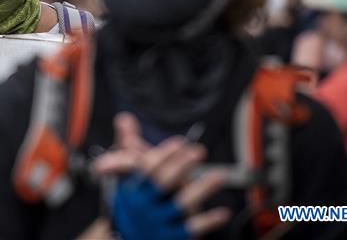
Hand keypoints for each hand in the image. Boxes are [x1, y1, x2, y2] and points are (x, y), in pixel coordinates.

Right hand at [92, 113, 229, 237]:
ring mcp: (157, 223)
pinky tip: (223, 212)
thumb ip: (129, 148)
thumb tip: (124, 119)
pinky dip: (208, 220)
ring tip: (218, 176)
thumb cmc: (132, 203)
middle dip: (181, 165)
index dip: (163, 154)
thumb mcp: (126, 177)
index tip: (180, 142)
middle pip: (162, 183)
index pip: (145, 168)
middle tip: (198, 151)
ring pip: (180, 204)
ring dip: (201, 189)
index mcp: (131, 188)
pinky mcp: (170, 238)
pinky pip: (191, 229)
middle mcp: (142, 206)